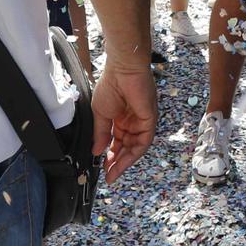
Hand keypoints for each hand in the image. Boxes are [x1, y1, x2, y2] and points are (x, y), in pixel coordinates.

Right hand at [88, 62, 157, 182]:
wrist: (122, 70)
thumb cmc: (110, 85)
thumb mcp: (100, 114)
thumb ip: (100, 134)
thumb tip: (96, 151)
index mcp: (120, 118)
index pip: (117, 142)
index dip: (110, 155)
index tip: (102, 168)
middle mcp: (132, 121)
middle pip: (127, 147)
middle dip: (117, 162)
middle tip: (108, 175)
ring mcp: (142, 121)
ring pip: (135, 148)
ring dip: (124, 161)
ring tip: (113, 172)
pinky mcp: (150, 120)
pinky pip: (143, 141)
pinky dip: (133, 153)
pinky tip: (121, 161)